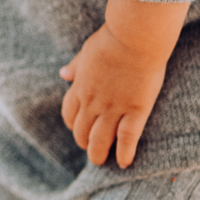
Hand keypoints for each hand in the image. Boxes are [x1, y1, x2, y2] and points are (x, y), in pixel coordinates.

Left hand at [59, 0, 186, 168]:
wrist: (135, 36)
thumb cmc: (113, 38)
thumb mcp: (87, 51)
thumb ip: (76, 66)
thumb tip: (63, 74)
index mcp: (81, 87)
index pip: (70, 113)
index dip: (73, 125)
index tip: (78, 129)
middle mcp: (93, 102)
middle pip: (82, 131)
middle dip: (84, 142)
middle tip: (90, 148)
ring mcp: (114, 108)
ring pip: (100, 140)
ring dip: (97, 154)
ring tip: (100, 161)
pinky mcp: (136, 110)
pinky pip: (127, 138)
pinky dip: (124, 153)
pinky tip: (124, 163)